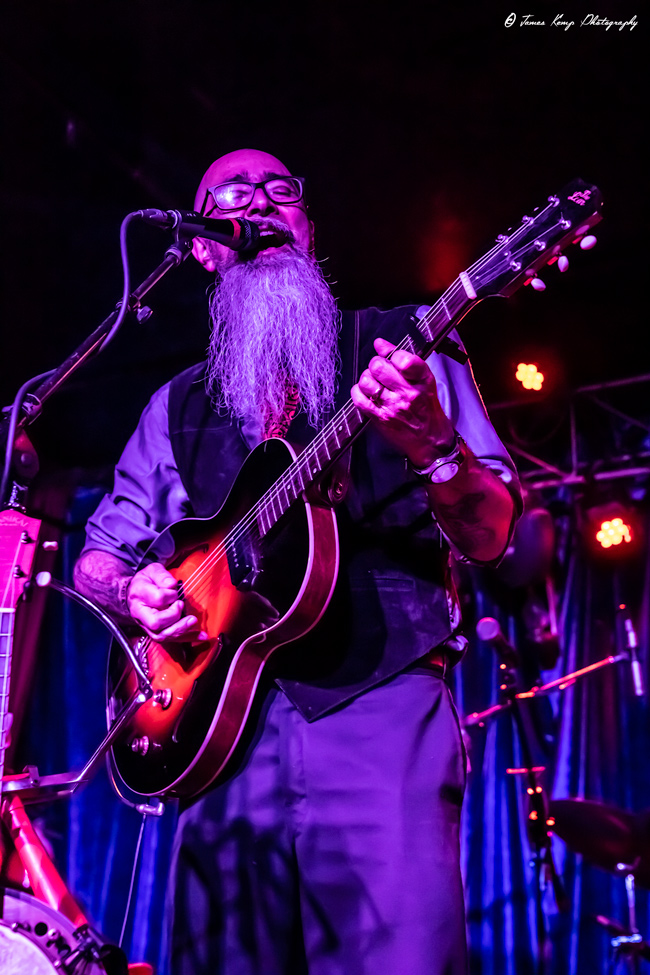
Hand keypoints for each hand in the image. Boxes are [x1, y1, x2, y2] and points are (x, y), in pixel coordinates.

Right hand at [126, 562, 207, 642]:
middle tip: (181, 605)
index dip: (170, 595)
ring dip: (180, 630)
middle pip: (156, 623)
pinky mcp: (155, 632)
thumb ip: (162, 576)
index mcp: (139, 594)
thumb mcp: (152, 571)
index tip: (175, 592)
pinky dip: (187, 638)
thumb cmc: (146, 581)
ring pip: (161, 635)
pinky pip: (170, 640)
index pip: (157, 599)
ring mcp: (146, 625)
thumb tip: (172, 585)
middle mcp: (140, 613)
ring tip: (193, 621)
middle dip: (174, 616)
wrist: (136, 592)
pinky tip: (201, 636)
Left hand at [351, 337, 455, 467]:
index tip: (393, 358)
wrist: (430, 440)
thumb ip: (404, 359)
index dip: (392, 353)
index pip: (403, 358)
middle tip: (379, 369)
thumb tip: (380, 343)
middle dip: (376, 364)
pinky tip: (365, 392)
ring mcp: (393, 407)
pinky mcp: (381, 418)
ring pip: (367, 381)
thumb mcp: (424, 380)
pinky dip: (358, 392)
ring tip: (373, 382)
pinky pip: (360, 400)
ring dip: (366, 378)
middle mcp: (408, 393)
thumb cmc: (427, 409)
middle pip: (379, 367)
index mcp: (422, 380)